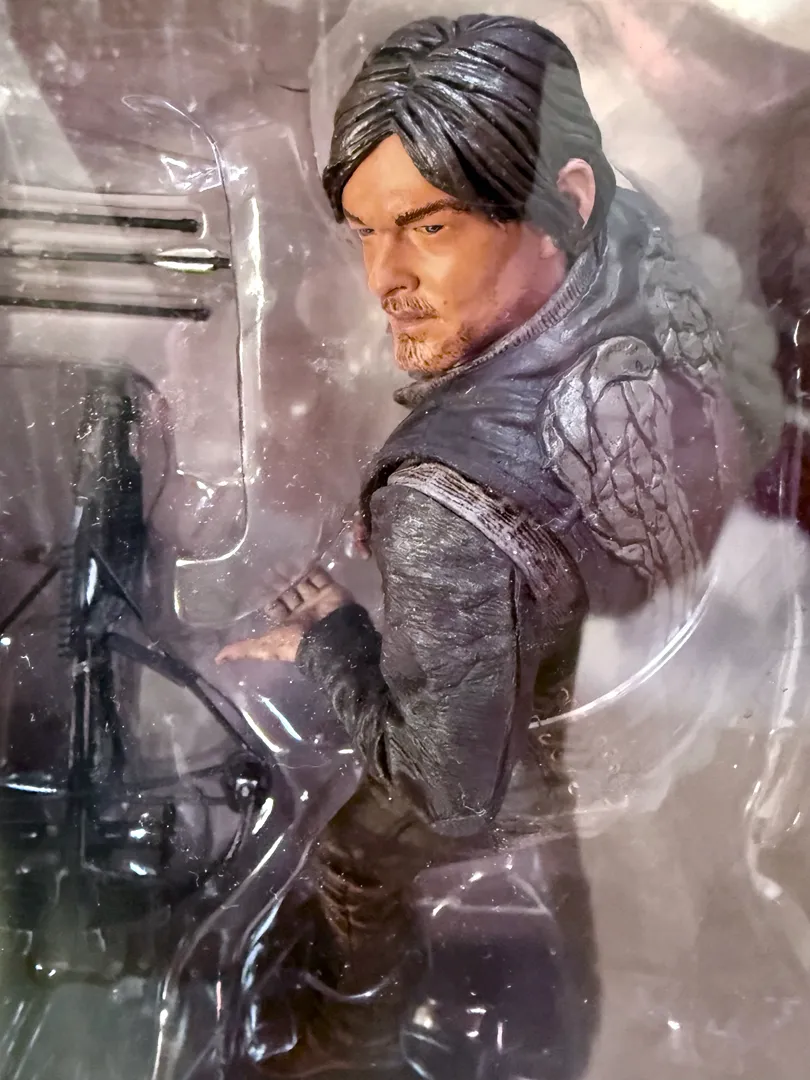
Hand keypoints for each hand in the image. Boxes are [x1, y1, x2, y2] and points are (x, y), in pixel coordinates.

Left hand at [215, 567, 353, 664]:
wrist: (331, 636)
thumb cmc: (296, 643)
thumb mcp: (265, 647)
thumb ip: (243, 649)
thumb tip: (217, 659)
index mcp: (288, 624)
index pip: (274, 607)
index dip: (266, 596)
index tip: (255, 581)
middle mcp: (302, 611)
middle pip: (289, 593)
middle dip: (279, 581)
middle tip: (266, 563)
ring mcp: (317, 600)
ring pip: (303, 583)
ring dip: (293, 572)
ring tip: (281, 555)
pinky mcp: (330, 590)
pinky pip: (321, 576)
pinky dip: (312, 567)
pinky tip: (301, 554)